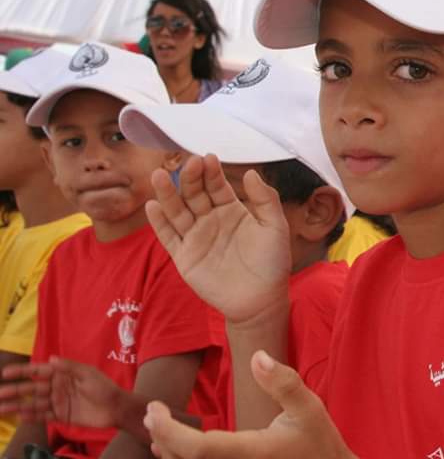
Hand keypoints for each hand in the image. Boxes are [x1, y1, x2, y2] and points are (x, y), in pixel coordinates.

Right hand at [0, 357, 121, 427]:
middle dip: (14, 390)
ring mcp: (58, 402)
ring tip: (1, 408)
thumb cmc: (104, 387)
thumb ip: (69, 367)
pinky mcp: (61, 416)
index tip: (5, 373)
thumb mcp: (88, 374)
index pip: (38, 371)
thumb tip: (51, 359)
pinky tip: (19, 417)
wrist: (115, 408)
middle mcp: (57, 387)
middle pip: (31, 389)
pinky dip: (31, 416)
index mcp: (62, 374)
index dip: (22, 372)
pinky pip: (42, 416)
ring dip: (17, 406)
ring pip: (33, 403)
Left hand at [145, 352, 418, 458]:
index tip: (154, 409)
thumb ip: (283, 382)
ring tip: (163, 439)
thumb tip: (257, 357)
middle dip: (160, 440)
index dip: (166, 430)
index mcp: (257, 455)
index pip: (196, 448)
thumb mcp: (309, 408)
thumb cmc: (321, 446)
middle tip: (154, 417)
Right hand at [146, 155, 291, 325]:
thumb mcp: (275, 227)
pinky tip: (153, 206)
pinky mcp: (184, 257)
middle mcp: (210, 220)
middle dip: (191, 179)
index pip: (217, 186)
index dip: (212, 173)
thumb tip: (250, 172)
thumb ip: (265, 199)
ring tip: (160, 176)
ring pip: (178, 212)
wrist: (261, 300)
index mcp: (232, 210)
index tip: (208, 158)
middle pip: (195, 195)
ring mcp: (196, 238)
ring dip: (168, 194)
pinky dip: (160, 223)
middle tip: (189, 164)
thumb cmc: (272, 262)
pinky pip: (169, 237)